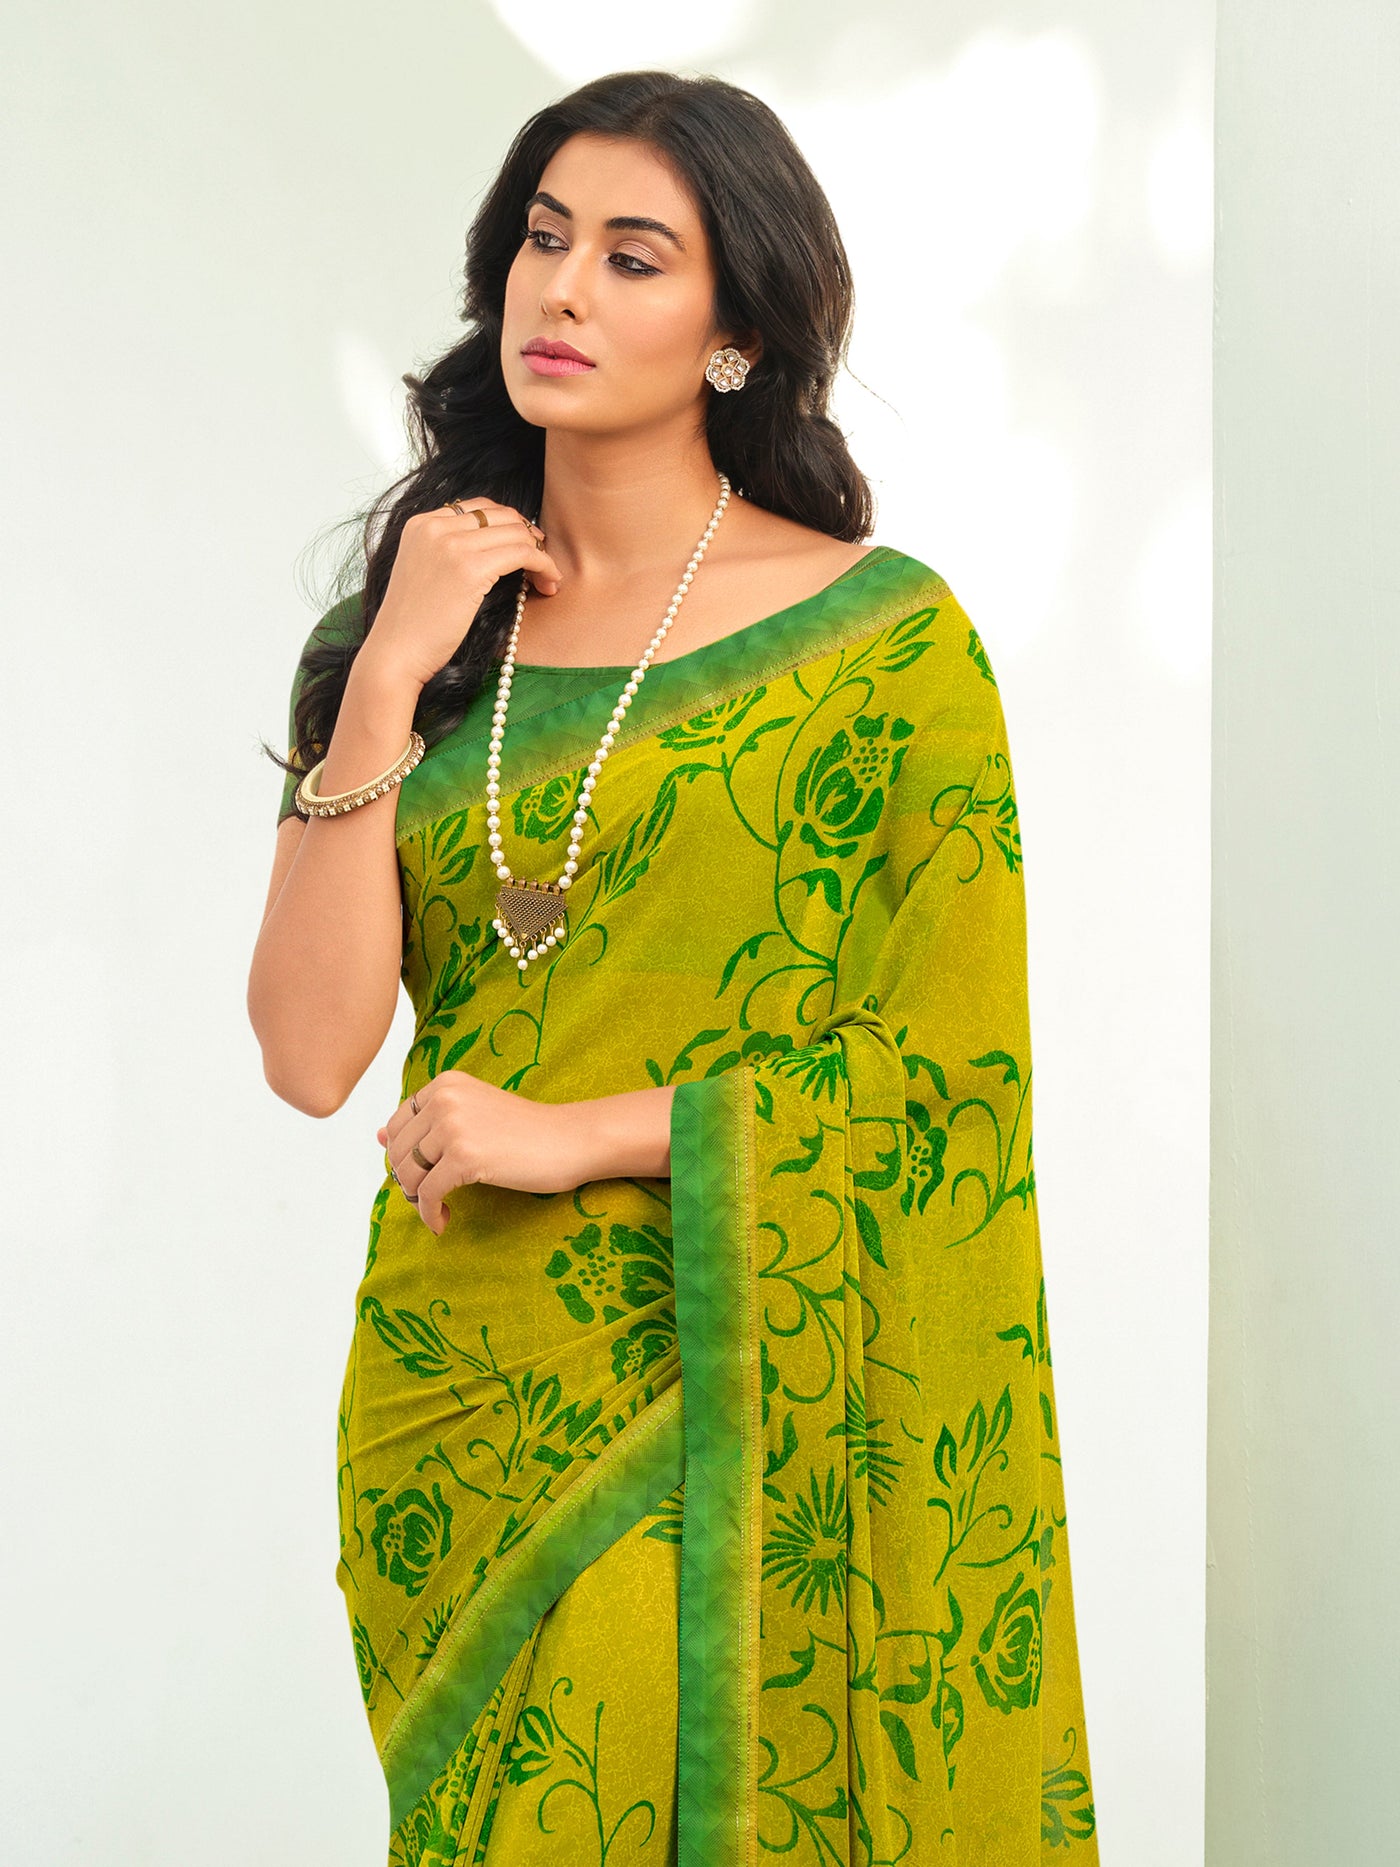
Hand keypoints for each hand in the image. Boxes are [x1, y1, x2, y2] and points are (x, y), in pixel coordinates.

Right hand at [361, 496, 564, 690]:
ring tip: (549, 578)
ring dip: (540, 553)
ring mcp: (452, 545)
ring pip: (516, 532)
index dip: (508, 523)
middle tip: (542, 560)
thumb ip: (448, 552)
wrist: (394, 653)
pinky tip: (549, 583)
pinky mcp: (470, 568)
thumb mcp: (424, 573)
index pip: (478, 508)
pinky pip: (522, 554)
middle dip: (528, 535)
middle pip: (500, 515)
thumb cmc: (412, 626)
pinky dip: (543, 565)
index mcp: (421, 523)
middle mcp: (435, 526)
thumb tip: (493, 548)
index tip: (525, 545)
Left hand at [376, 1069, 595, 1233]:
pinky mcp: (464, 1157)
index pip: (396, 1125)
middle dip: (407, 1181)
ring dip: (417, 1200)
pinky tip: (443, 1222)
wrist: (570, 1140)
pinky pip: (427, 1195)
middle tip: (429, 1199)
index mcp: (445, 1084)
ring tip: (438, 1209)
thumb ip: (425, 1122)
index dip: (402, 1157)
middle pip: (397, 1151)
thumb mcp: (471, 1115)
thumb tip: (376, 1135)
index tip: (423, 1176)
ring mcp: (453, 1126)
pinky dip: (429, 1215)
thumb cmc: (525, 1131)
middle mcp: (444, 1099)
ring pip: (407, 1174)